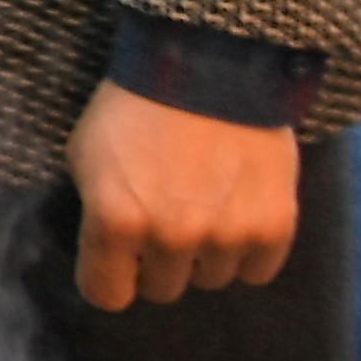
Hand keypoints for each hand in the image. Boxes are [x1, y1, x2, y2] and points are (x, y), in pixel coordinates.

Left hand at [69, 83, 298, 310]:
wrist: (209, 66)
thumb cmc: (135, 108)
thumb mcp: (86, 156)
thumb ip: (96, 214)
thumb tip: (109, 254)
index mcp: (116, 221)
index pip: (107, 295)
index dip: (109, 278)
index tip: (117, 262)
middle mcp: (171, 237)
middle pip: (161, 289)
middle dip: (157, 260)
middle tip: (163, 219)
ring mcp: (226, 235)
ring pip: (210, 279)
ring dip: (204, 252)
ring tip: (203, 205)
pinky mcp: (274, 228)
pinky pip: (256, 271)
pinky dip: (247, 250)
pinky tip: (237, 212)